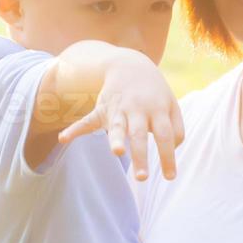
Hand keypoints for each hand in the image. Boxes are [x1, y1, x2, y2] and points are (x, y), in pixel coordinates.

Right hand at [58, 52, 183, 180]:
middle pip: (140, 134)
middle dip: (140, 156)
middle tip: (142, 178)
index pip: (165, 136)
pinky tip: (64, 138)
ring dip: (115, 139)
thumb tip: (173, 151)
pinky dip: (75, 129)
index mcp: (157, 109)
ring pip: (117, 126)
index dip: (168, 156)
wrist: (130, 64)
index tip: (170, 177)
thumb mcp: (171, 105)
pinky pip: (88, 119)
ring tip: (116, 152)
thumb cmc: (155, 93)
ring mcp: (118, 108)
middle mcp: (138, 109)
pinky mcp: (102, 108)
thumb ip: (178, 129)